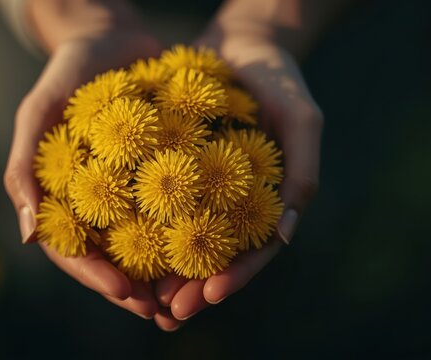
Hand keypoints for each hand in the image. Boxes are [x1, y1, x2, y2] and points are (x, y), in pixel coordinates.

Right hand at [3, 11, 174, 319]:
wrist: (112, 36)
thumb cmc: (69, 72)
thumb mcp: (38, 113)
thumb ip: (24, 170)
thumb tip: (27, 238)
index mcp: (60, 197)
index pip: (72, 251)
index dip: (94, 276)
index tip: (125, 292)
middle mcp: (94, 200)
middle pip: (110, 257)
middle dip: (133, 288)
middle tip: (162, 311)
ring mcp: (125, 190)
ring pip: (142, 244)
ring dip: (161, 275)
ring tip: (187, 297)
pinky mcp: (157, 174)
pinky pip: (170, 210)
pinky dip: (184, 235)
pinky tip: (209, 251)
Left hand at [153, 33, 322, 323]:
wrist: (241, 43)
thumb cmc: (279, 78)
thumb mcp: (301, 120)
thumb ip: (301, 174)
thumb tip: (287, 237)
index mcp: (271, 200)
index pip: (256, 251)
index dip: (237, 276)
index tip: (210, 296)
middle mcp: (237, 201)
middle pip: (218, 256)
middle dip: (196, 285)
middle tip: (170, 310)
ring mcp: (209, 188)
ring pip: (188, 239)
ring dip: (169, 269)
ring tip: (145, 294)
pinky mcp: (181, 170)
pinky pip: (164, 205)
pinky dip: (150, 228)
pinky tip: (128, 246)